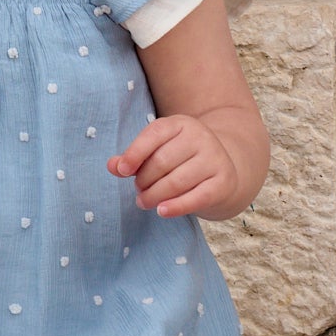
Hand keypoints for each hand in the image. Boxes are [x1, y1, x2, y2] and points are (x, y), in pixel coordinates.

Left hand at [107, 114, 241, 218]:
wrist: (222, 168)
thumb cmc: (181, 159)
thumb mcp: (158, 150)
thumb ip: (133, 157)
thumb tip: (112, 166)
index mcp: (180, 124)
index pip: (153, 135)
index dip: (134, 154)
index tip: (121, 171)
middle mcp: (200, 137)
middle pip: (161, 162)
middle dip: (143, 181)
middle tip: (138, 191)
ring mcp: (214, 159)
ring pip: (176, 182)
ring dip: (154, 196)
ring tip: (144, 202)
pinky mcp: (223, 182)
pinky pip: (196, 198)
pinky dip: (176, 207)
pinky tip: (161, 211)